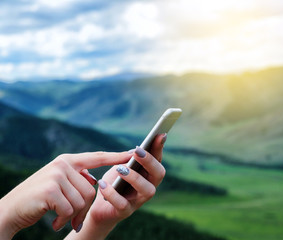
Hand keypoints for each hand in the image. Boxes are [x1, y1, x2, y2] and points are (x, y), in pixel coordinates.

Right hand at [0, 151, 131, 238]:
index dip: (116, 156)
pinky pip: (71, 209)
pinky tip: (53, 220)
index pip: (97, 157)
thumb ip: (77, 179)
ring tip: (59, 217)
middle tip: (69, 218)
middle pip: (92, 188)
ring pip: (83, 200)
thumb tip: (97, 182)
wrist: (9, 212)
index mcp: (67, 161)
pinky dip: (64, 219)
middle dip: (83, 208)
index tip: (133, 153)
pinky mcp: (51, 189)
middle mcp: (63, 164)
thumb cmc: (38, 200)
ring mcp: (56, 175)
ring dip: (73, 215)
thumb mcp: (59, 184)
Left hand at [65, 134, 166, 239]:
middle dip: (150, 161)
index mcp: (148, 175)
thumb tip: (137, 150)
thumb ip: (128, 159)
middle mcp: (148, 188)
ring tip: (121, 169)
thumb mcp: (119, 167)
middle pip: (159, 174)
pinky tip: (102, 184)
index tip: (160, 134)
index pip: (158, 160)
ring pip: (147, 190)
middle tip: (137, 151)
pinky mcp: (125, 212)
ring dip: (135, 178)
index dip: (159, 148)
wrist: (98, 208)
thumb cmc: (113, 184)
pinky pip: (122, 204)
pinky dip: (112, 193)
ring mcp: (138, 201)